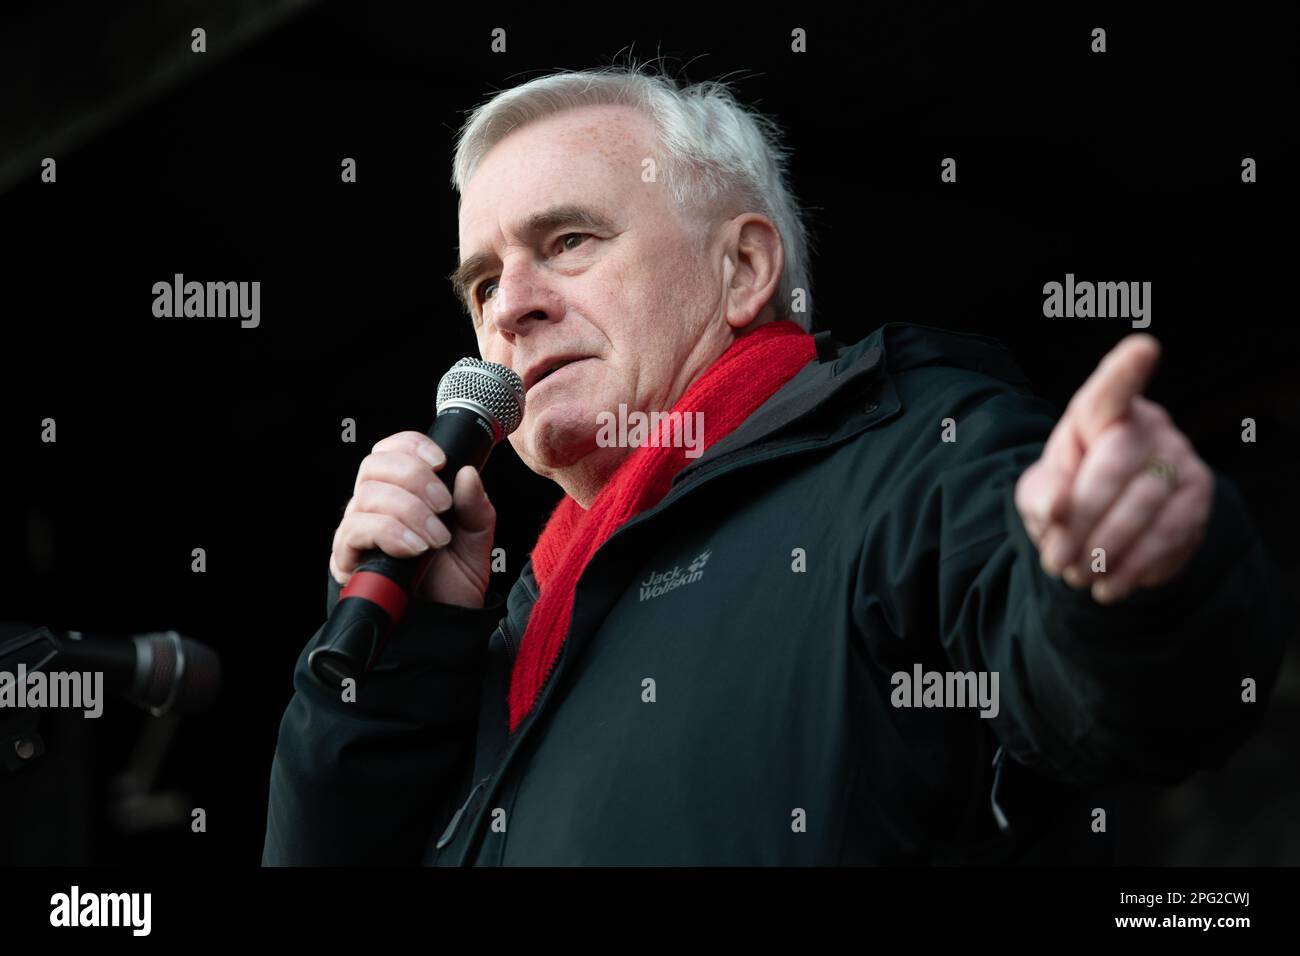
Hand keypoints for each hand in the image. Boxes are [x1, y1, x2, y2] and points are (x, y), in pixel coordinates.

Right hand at [329, 431, 496, 607]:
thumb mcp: (476, 539)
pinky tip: (415, 547)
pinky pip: (356, 529)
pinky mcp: (347, 558)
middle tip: (444, 506)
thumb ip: (475, 506)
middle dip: (414, 478)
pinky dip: (390, 532)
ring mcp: (358, 531)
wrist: (444, 624)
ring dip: (409, 511)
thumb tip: (467, 473)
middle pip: (374, 465)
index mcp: (402, 492)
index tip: (441, 462)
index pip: (390, 450)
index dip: (411, 445)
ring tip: (436, 538)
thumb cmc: (453, 581)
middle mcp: (374, 506)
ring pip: (367, 495)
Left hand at [1014, 334, 1213, 604]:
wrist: (1104, 527)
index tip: (1143, 348)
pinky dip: (1135, 567)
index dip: (1125, 371)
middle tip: (1055, 561)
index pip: (1111, 390)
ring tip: (1075, 577)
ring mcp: (1181, 458)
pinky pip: (1171, 535)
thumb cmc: (1067, 494)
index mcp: (1100, 413)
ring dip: (1105, 552)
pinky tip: (1111, 585)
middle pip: (1115, 469)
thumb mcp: (1038, 493)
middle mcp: (1149, 426)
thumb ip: (1039, 496)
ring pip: (1145, 507)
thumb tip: (1057, 511)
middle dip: (1080, 522)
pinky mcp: (1200, 496)